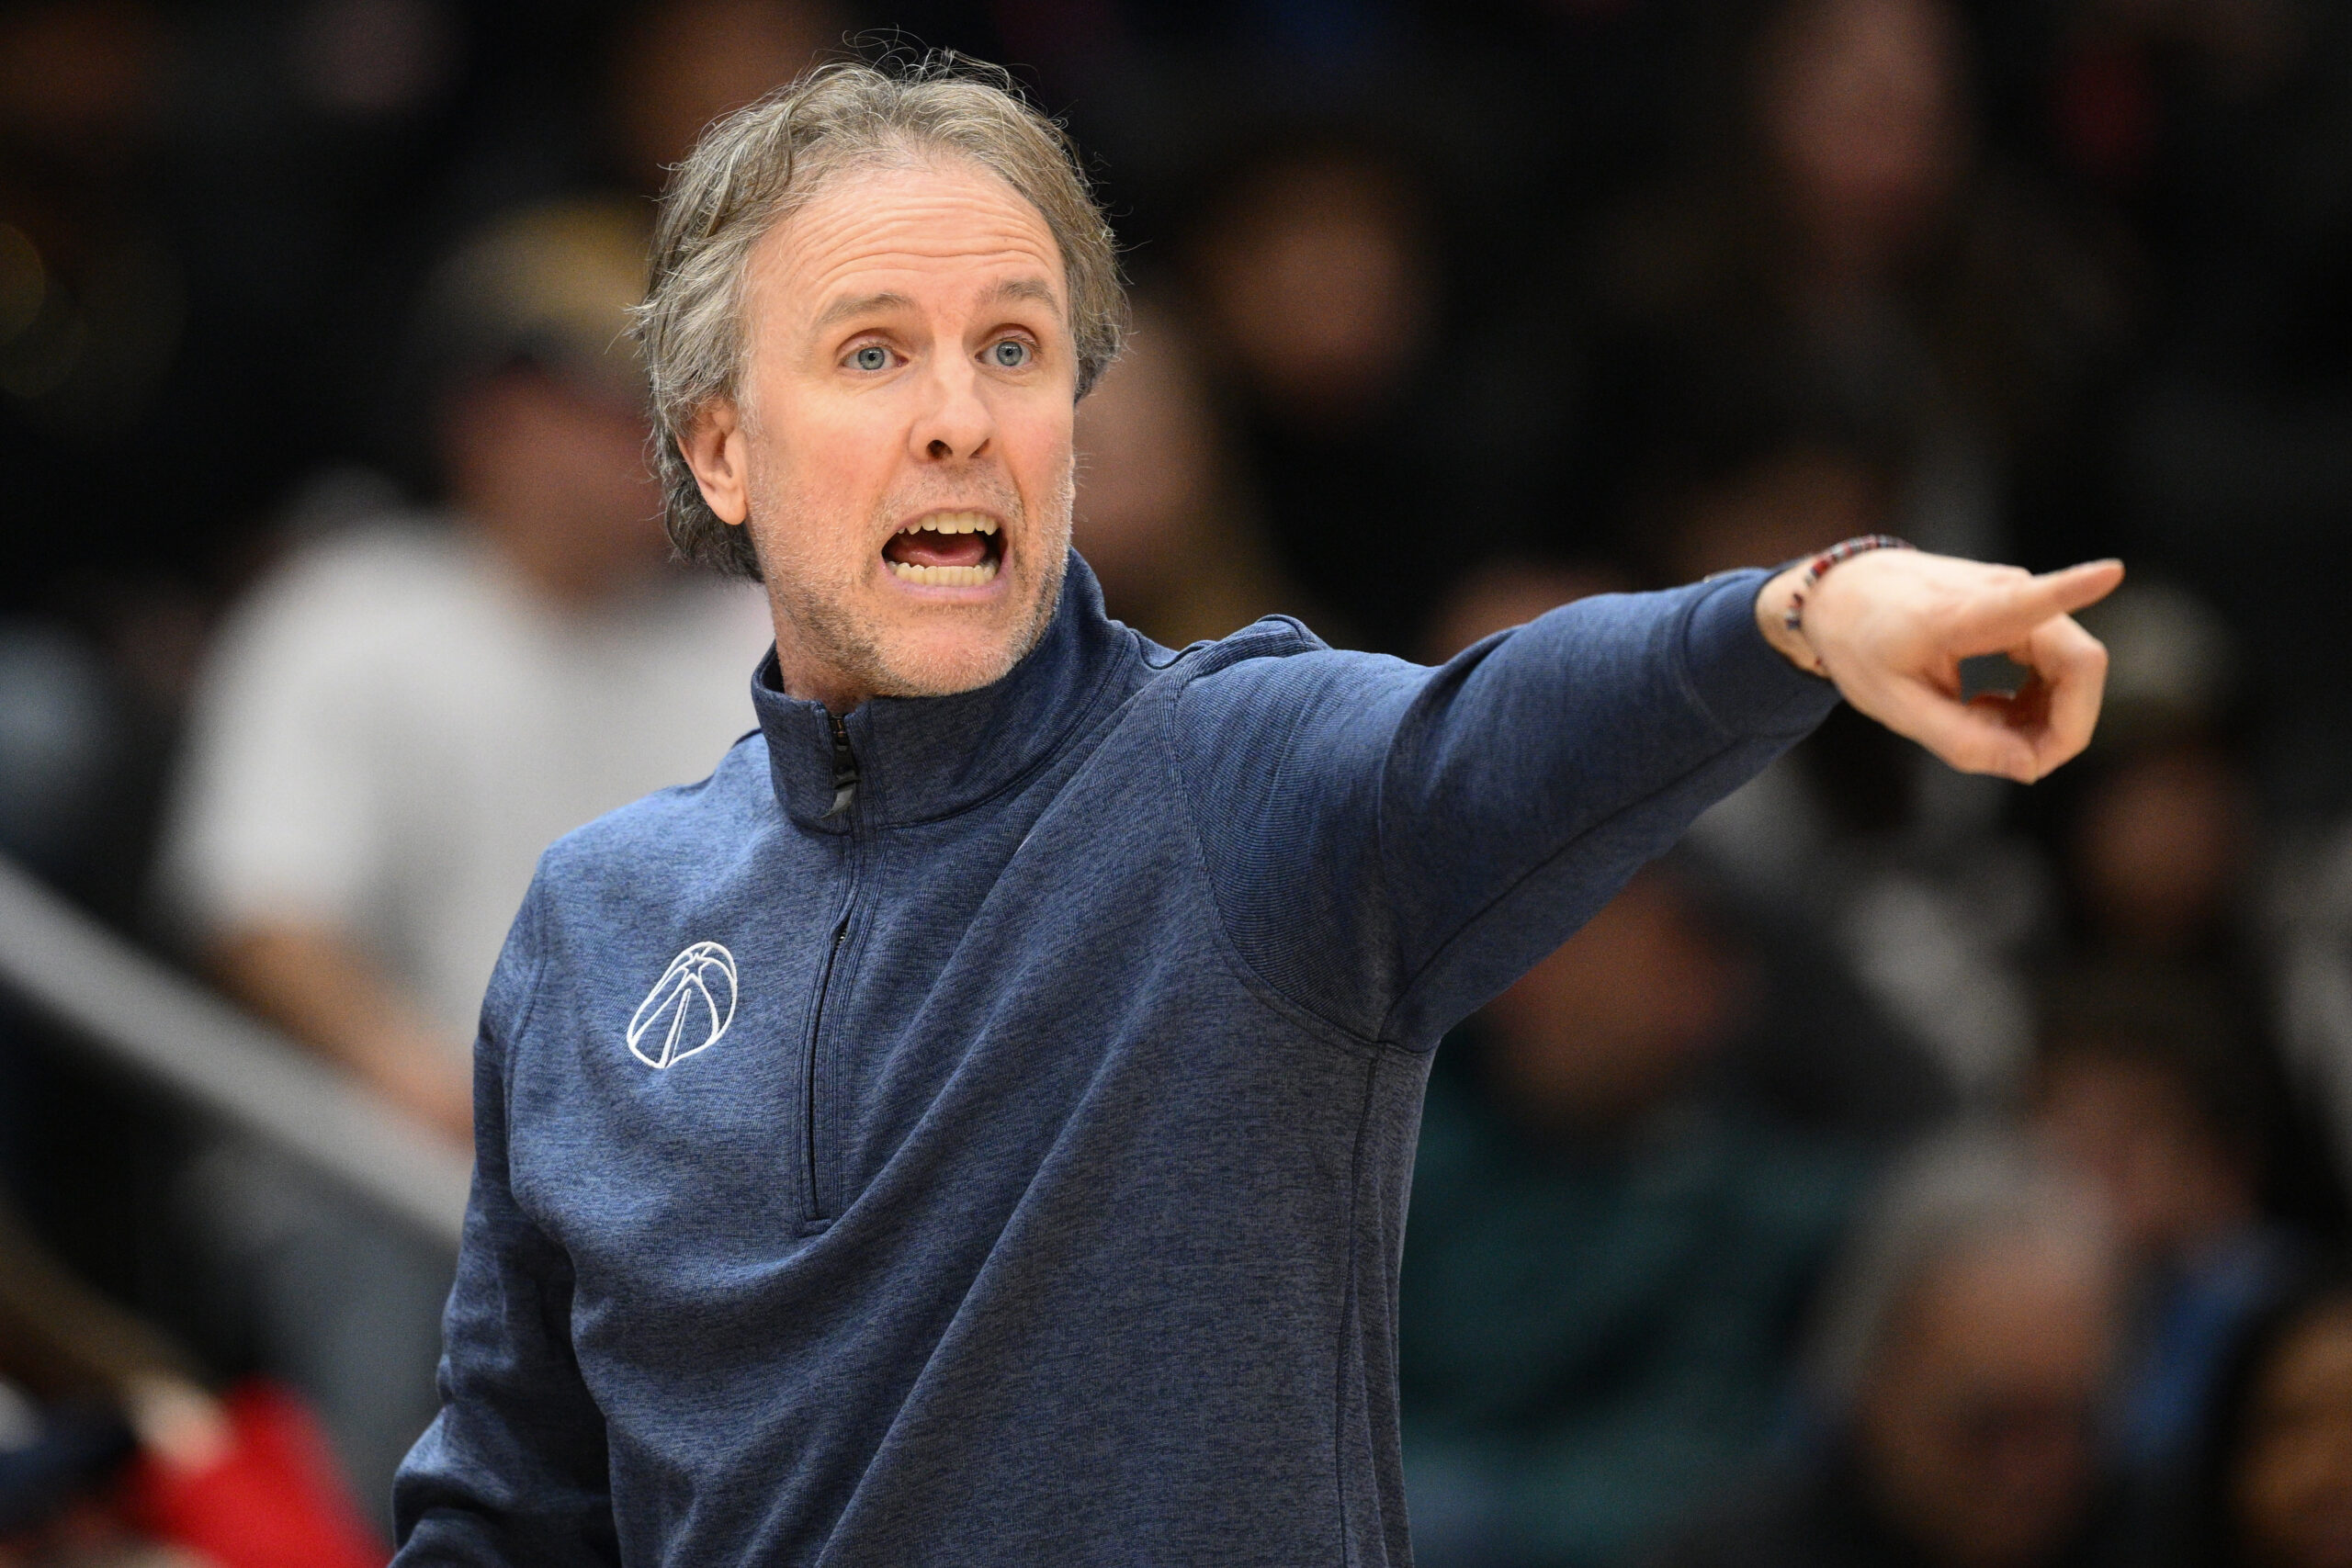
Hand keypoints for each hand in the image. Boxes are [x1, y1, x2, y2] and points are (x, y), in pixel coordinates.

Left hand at [1756, 549, 2122, 782]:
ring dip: (2049, 718)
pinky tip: (1992, 710)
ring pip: (2077, 670)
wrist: (1846, 595)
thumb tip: (2030, 768)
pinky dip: (2039, 702)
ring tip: (1984, 728)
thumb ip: (1959, 741)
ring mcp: (2022, 597)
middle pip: (2079, 666)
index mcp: (1960, 615)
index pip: (2027, 599)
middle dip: (2062, 729)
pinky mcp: (2028, 609)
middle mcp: (2004, 594)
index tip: (2110, 572)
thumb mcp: (1894, 706)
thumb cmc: (1862, 646)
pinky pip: (2061, 666)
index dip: (2074, 588)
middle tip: (2012, 761)